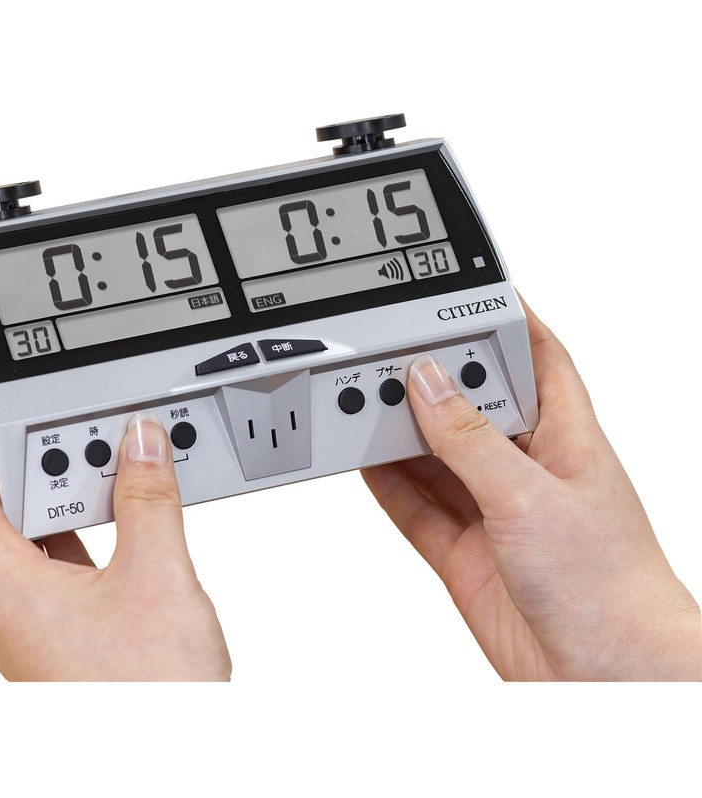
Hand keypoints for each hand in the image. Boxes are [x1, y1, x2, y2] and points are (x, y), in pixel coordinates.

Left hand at [0, 367, 230, 680]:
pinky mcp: (63, 646)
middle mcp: (9, 618)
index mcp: (13, 594)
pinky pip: (32, 580)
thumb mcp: (160, 580)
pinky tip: (66, 531)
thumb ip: (149, 502)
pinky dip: (37, 542)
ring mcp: (33, 636)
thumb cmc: (155, 694)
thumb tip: (141, 444)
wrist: (173, 760)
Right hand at [362, 300, 700, 680]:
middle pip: (470, 401)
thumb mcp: (533, 496)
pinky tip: (364, 457)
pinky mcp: (462, 548)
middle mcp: (525, 466)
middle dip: (432, 377)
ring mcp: (490, 507)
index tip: (459, 292)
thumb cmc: (609, 586)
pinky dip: (387, 481)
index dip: (500, 319)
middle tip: (388, 353)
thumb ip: (471, 441)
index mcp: (565, 436)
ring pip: (434, 453)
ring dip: (400, 429)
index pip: (534, 357)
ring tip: (362, 399)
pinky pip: (414, 503)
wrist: (606, 679)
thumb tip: (430, 385)